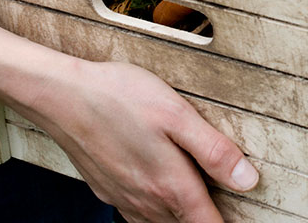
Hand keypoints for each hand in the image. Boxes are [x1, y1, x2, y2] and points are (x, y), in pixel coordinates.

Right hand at [0, 14, 257, 222]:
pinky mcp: (106, 189)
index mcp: (170, 185)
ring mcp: (123, 198)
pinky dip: (155, 212)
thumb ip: (214, 151)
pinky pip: (137, 214)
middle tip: (223, 206)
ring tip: (198, 202)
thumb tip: (247, 180)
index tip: (243, 218)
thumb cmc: (119, 97)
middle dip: (205, 219)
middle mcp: (146, 200)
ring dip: (181, 217)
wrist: (60, 95)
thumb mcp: (177, 115)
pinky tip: (159, 192)